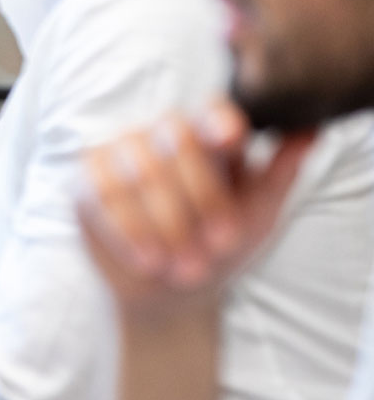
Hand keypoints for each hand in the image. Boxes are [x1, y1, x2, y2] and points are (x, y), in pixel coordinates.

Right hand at [77, 99, 315, 315]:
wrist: (172, 289)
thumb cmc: (218, 244)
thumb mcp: (258, 213)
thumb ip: (280, 171)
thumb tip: (312, 128)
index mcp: (206, 134)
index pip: (211, 110)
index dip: (219, 119)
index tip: (232, 138)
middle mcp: (161, 132)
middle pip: (177, 139)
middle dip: (200, 197)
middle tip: (218, 247)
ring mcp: (120, 150)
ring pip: (139, 171)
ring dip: (165, 225)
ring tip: (184, 268)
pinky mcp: (87, 176)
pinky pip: (102, 192)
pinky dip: (127, 229)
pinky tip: (147, 259)